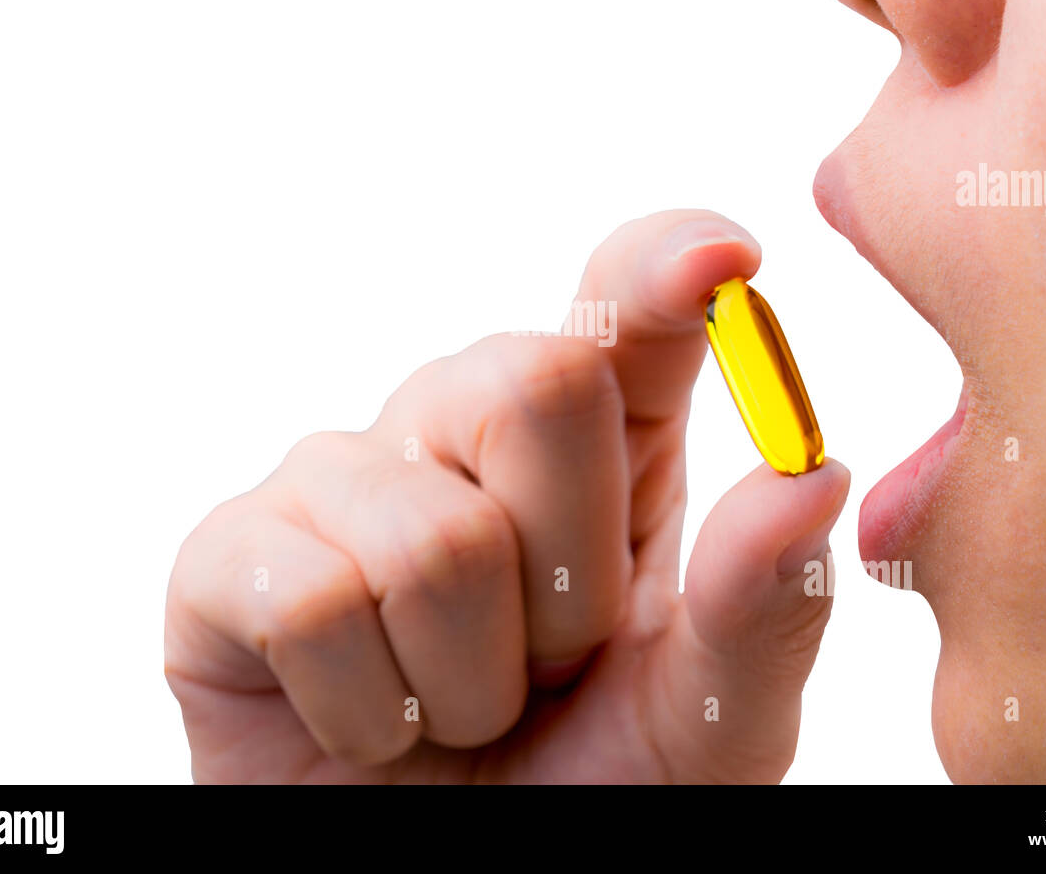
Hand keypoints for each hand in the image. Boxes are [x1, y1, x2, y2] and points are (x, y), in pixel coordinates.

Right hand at [164, 210, 849, 782]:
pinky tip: (369, 722)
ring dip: (472, 681)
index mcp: (597, 442)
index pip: (621, 308)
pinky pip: (316, 603)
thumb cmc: (586, 785)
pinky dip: (369, 714)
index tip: (723, 261)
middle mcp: (460, 426)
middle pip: (535, 383)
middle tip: (550, 665)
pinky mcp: (230, 554)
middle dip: (570, 581)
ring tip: (459, 707)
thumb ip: (760, 606)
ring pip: (434, 538)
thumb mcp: (706, 721)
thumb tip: (815, 473)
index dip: (663, 268)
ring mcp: (340, 479)